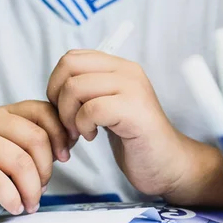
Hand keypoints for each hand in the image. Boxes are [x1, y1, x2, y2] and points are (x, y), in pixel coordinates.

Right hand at [0, 101, 69, 222]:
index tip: (65, 158)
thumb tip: (70, 143)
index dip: (61, 135)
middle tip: (41, 190)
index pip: (44, 111)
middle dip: (47, 170)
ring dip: (31, 190)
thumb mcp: (14, 158)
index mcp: (5, 115)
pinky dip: (12, 198)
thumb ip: (38, 148)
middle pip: (36, 139)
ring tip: (29, 204)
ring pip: (20, 162)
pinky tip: (14, 207)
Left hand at [46, 50, 189, 197]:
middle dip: (57, 97)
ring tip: (81, 132)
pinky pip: (91, 109)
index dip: (56, 83)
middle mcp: (128, 71)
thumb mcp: (110, 107)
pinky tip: (94, 137)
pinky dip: (83, 126)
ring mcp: (132, 89)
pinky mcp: (134, 111)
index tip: (63, 109)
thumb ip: (90, 91)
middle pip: (69, 66)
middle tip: (67, 122)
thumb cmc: (136, 141)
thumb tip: (55, 86)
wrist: (167, 164)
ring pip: (76, 87)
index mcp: (120, 67)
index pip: (72, 57)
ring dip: (68, 115)